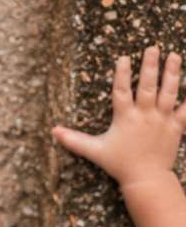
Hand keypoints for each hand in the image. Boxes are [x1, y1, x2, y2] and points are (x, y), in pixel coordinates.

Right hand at [53, 47, 185, 187]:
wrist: (147, 179)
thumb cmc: (120, 164)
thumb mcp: (94, 151)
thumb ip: (73, 140)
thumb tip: (52, 131)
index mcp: (125, 118)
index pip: (121, 91)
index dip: (121, 74)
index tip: (123, 58)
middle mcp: (144, 115)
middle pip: (147, 87)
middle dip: (149, 67)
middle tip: (152, 48)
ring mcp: (161, 120)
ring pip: (168, 93)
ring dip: (171, 74)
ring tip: (173, 56)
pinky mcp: (176, 127)